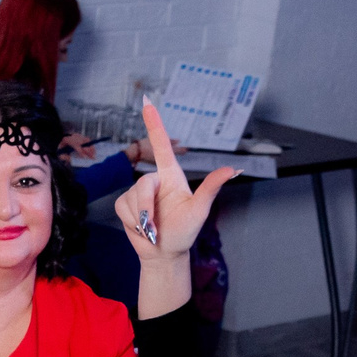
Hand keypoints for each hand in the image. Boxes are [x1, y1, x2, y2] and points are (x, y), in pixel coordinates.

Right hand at [118, 101, 236, 320]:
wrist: (164, 254)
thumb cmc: (184, 232)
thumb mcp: (200, 210)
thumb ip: (211, 187)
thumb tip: (233, 169)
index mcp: (172, 177)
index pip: (162, 146)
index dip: (154, 124)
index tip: (147, 101)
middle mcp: (155, 182)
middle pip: (143, 183)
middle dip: (146, 207)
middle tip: (153, 228)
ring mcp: (138, 193)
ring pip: (131, 199)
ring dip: (140, 219)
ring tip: (152, 230)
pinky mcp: (126, 206)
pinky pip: (123, 208)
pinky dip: (131, 223)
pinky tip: (141, 230)